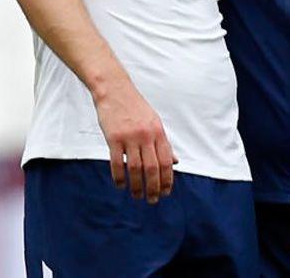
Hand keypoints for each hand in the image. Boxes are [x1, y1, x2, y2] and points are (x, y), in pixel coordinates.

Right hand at [93, 75, 176, 203]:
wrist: (114, 89)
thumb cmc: (134, 107)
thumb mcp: (154, 122)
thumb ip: (164, 143)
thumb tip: (176, 162)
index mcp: (159, 132)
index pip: (167, 161)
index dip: (167, 179)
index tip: (166, 192)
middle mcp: (146, 135)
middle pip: (152, 168)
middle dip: (154, 188)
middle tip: (152, 200)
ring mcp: (130, 137)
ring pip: (135, 169)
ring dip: (137, 186)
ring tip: (137, 196)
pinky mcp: (113, 138)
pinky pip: (117, 163)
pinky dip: (119, 177)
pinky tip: (120, 185)